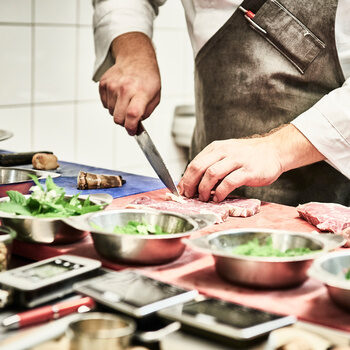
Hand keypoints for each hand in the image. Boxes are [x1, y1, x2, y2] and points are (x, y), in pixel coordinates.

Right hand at [99, 32, 160, 134]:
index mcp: (141, 92)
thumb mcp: (155, 97)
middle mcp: (125, 88)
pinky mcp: (103, 84)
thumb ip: (145, 114)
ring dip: (119, 111)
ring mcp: (112, 85)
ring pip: (111, 113)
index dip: (131, 127)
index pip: (132, 114)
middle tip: (131, 117)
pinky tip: (119, 95)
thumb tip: (135, 127)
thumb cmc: (147, 79)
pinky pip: (105, 104)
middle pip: (118, 118)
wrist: (136, 59)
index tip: (132, 131)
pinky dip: (112, 104)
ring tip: (127, 100)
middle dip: (125, 122)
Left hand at [178, 124, 324, 201]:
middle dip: (190, 184)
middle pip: (199, 167)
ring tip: (203, 198)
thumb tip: (196, 182)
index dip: (185, 178)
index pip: (195, 163)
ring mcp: (237, 160)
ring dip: (204, 189)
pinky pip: (229, 182)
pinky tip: (219, 198)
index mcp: (217, 148)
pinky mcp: (248, 171)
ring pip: (211, 174)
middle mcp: (224, 151)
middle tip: (189, 196)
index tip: (182, 190)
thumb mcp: (228, 153)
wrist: (275, 150)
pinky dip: (221, 192)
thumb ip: (213, 164)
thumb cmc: (249, 155)